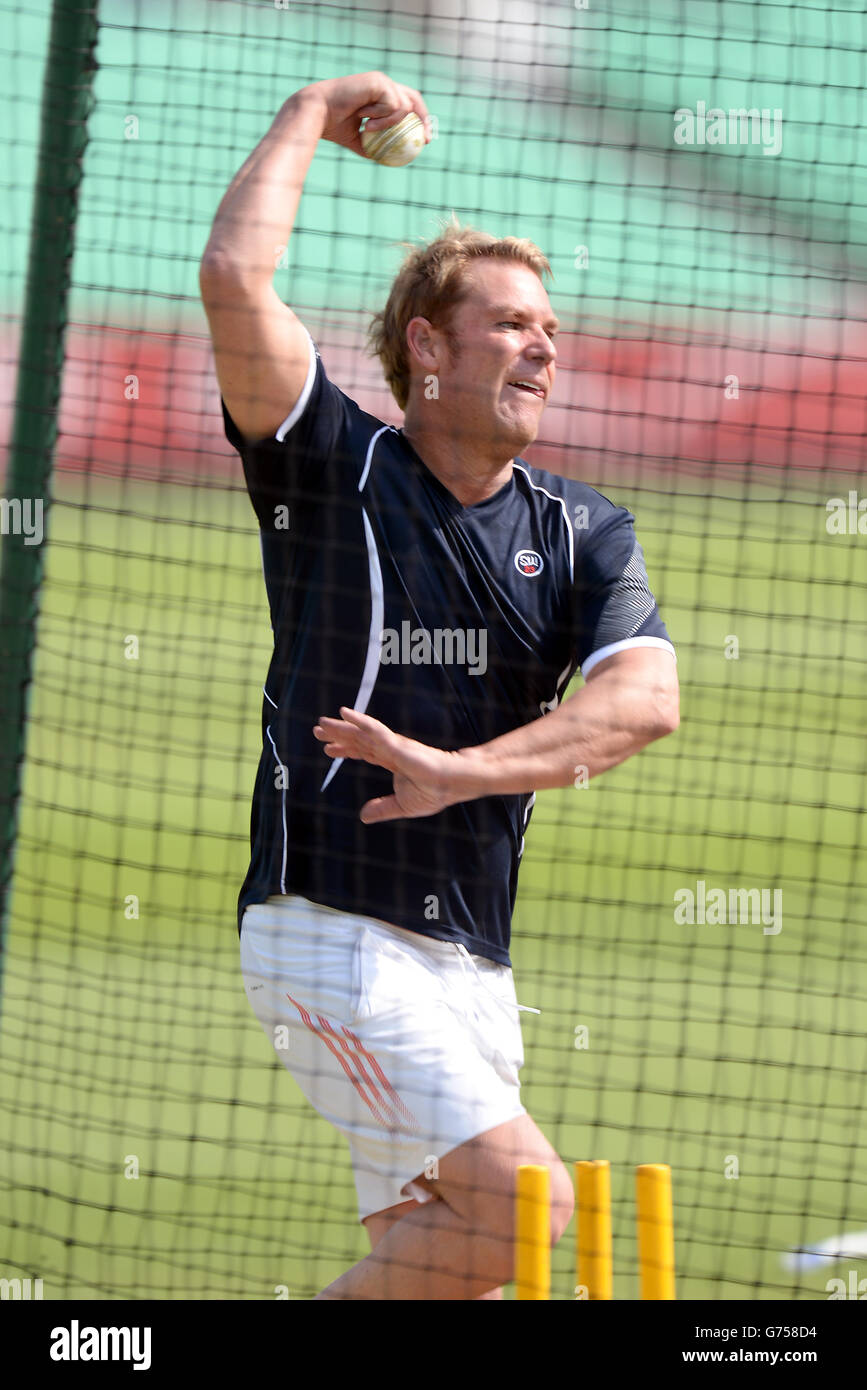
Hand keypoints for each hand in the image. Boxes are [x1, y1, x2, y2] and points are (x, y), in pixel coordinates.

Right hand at [300, 71, 430, 156]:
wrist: (317, 114)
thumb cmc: (332, 127)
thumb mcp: (357, 140)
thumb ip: (374, 144)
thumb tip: (388, 158)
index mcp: (379, 94)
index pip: (406, 102)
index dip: (419, 119)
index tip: (423, 140)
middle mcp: (382, 83)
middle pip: (414, 98)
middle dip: (423, 119)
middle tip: (424, 140)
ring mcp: (381, 80)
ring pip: (403, 106)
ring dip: (389, 123)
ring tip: (367, 127)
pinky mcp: (379, 81)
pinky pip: (394, 105)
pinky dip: (382, 117)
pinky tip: (364, 116)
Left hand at [313, 707, 464, 822]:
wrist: (454, 784)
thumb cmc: (435, 791)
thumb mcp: (403, 806)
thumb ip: (383, 808)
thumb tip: (363, 816)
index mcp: (392, 760)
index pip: (363, 752)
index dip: (346, 750)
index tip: (328, 749)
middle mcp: (390, 748)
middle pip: (358, 740)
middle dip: (338, 735)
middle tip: (317, 730)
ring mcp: (393, 744)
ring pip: (362, 733)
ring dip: (341, 726)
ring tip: (322, 723)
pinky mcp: (397, 744)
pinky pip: (374, 730)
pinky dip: (359, 721)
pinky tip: (345, 714)